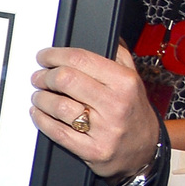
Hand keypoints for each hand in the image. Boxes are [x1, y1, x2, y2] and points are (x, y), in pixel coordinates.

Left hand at [30, 44, 160, 180]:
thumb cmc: (133, 111)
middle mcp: (116, 105)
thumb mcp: (132, 79)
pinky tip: (39, 113)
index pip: (80, 59)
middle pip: (65, 80)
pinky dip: (41, 120)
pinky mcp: (92, 150)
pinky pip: (56, 132)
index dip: (54, 55)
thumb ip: (117, 55)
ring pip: (57, 106)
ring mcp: (104, 130)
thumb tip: (101, 35)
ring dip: (40, 98)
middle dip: (44, 76)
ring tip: (39, 95)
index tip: (44, 57)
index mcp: (124, 82)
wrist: (145, 150)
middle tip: (38, 77)